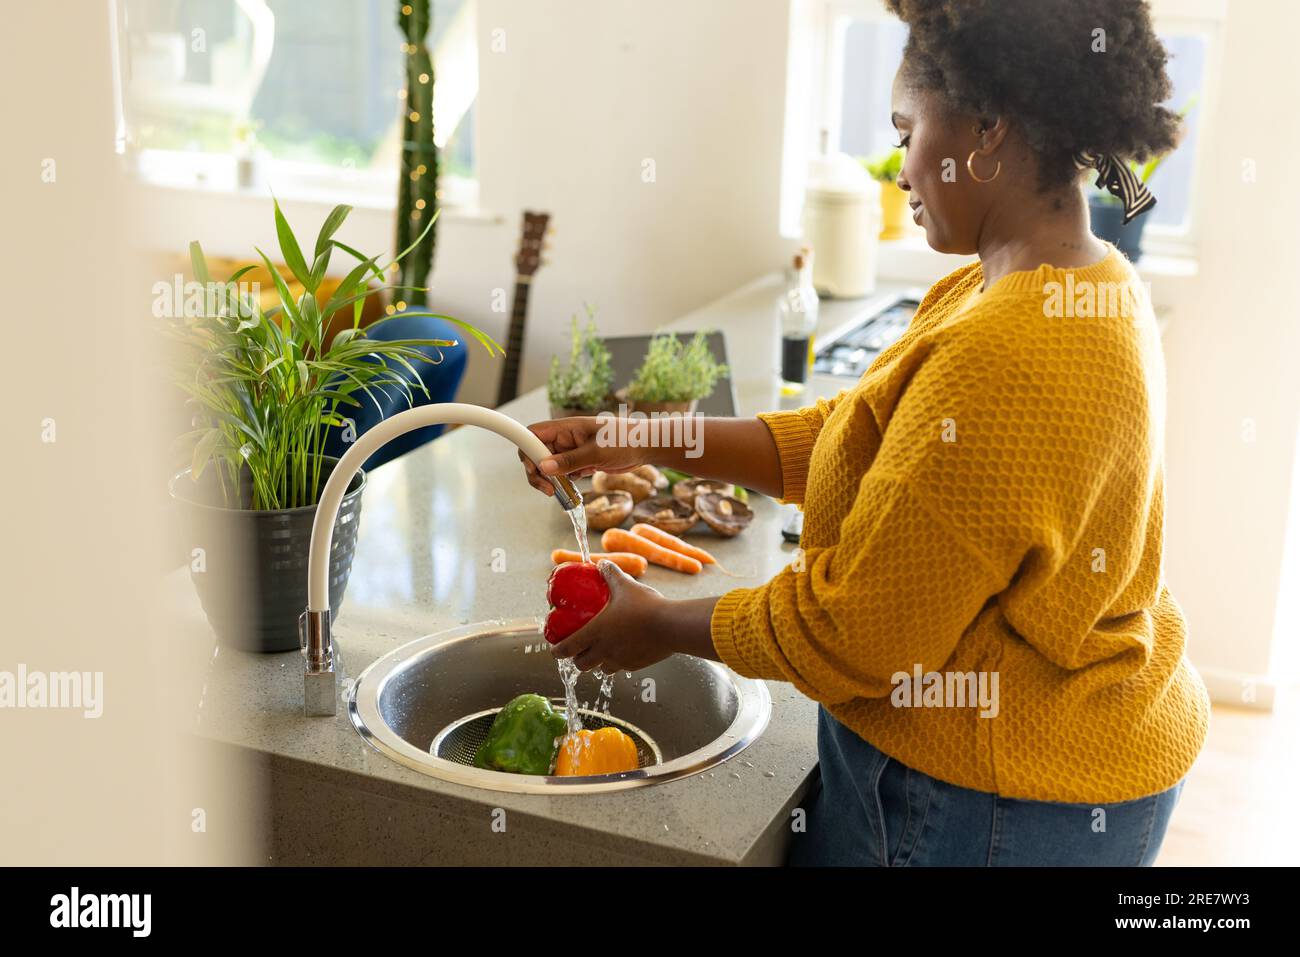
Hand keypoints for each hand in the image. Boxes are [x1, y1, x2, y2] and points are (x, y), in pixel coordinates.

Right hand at [518, 416, 649, 496]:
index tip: (533, 468)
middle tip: (549, 489)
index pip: (533, 434)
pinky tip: (570, 491)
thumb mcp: (597, 452)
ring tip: (559, 492)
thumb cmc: (624, 440)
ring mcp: (571, 451)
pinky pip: (562, 473)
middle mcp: (564, 438)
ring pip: (548, 466)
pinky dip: (561, 483)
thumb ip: (570, 461)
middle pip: (536, 454)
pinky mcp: (579, 462)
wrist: (646, 446)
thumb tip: (543, 467)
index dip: (527, 450)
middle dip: (537, 472)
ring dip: (549, 480)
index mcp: (565, 428)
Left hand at [549, 559, 674, 671]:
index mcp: (595, 633)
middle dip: (577, 659)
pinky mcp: (635, 665)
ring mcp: (620, 661)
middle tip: (578, 650)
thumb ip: (611, 574)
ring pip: (601, 669)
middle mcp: (604, 651)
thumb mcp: (625, 585)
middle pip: (581, 664)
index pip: (567, 648)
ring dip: (597, 663)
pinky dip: (617, 662)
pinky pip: (621, 668)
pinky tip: (624, 651)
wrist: (671, 626)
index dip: (557, 651)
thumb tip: (601, 564)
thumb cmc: (645, 606)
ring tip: (601, 652)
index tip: (554, 650)